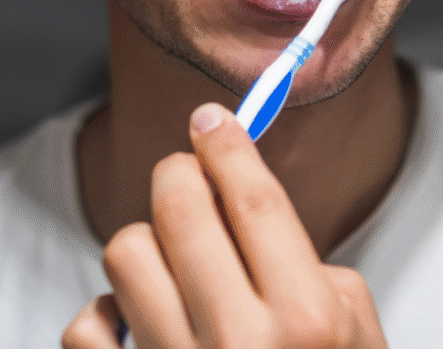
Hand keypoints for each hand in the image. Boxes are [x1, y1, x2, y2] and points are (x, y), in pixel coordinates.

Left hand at [63, 102, 388, 348]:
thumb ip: (308, 265)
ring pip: (126, 251)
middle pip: (180, 207)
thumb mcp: (356, 335)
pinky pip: (86, 326)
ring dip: (146, 243)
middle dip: (179, 173)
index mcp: (306, 322)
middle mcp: (240, 347)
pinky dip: (106, 313)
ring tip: (170, 264)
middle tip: (188, 176)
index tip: (210, 116)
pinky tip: (136, 323)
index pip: (253, 198)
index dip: (227, 142)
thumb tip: (242, 199)